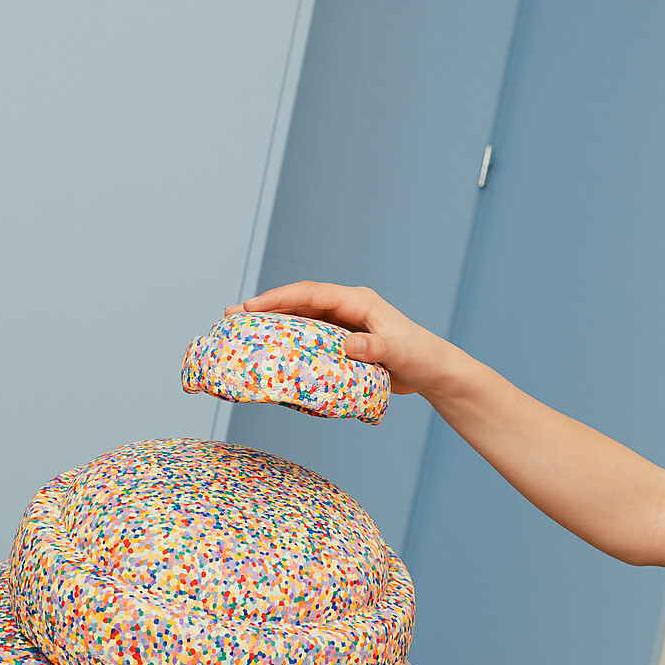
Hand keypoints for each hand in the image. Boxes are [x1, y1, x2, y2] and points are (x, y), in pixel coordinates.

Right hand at [226, 282, 461, 396]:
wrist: (433, 371)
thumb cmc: (420, 357)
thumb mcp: (400, 352)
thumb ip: (376, 347)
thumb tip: (348, 344)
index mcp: (357, 301)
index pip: (311, 294)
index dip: (280, 298)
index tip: (252, 306)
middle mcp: (345, 307)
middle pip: (298, 303)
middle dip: (265, 308)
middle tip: (231, 315)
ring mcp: (341, 324)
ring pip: (299, 319)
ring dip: (271, 324)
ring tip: (239, 331)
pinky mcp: (341, 341)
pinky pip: (307, 337)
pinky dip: (287, 341)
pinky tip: (268, 351)